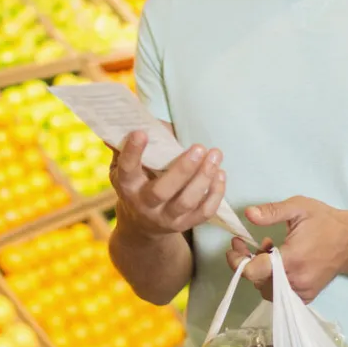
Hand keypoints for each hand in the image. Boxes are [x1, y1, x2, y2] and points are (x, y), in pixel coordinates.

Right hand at [110, 130, 225, 237]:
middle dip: (183, 169)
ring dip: (203, 178)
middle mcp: (144, 205)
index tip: (141, 133)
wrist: (140, 224)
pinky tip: (220, 174)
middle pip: (162, 191)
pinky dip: (215, 194)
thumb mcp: (126, 167)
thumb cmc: (137, 183)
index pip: (127, 170)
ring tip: (215, 155)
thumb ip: (133, 146)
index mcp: (128, 186)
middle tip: (199, 147)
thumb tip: (147, 122)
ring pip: (186, 202)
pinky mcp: (184, 225)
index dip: (133, 153)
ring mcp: (165, 218)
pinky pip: (204, 212)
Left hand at [225, 196, 347, 303]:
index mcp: (292, 259)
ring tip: (269, 251)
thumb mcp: (299, 207)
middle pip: (257, 281)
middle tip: (250, 244)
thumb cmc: (325, 222)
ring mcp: (303, 291)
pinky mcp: (307, 296)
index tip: (235, 246)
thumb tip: (248, 214)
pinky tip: (279, 264)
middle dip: (247, 262)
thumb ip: (272, 211)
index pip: (253, 272)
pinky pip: (280, 295)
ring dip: (260, 272)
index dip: (237, 260)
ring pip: (266, 290)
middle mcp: (296, 280)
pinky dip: (273, 281)